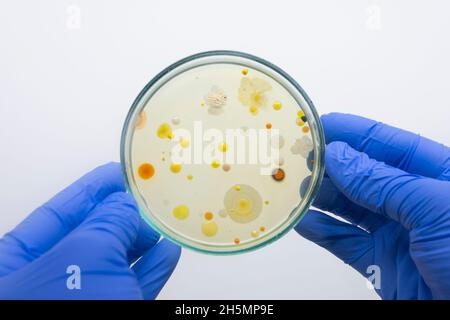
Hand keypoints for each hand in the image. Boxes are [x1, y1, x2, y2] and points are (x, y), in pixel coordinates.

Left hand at [0, 162, 180, 298]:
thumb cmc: (56, 312)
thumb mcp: (82, 259)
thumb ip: (106, 224)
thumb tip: (125, 206)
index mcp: (19, 263)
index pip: (60, 213)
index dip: (92, 189)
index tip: (119, 172)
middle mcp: (49, 281)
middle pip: (91, 235)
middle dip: (123, 213)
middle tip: (150, 194)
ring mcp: (82, 300)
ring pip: (116, 262)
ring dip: (143, 240)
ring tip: (164, 219)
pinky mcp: (113, 312)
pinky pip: (134, 286)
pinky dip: (152, 268)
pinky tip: (166, 250)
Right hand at [296, 113, 449, 298]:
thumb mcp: (436, 209)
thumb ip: (384, 182)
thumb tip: (340, 156)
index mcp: (439, 177)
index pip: (388, 145)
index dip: (353, 132)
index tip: (320, 125)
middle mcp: (415, 203)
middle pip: (363, 174)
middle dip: (331, 164)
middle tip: (300, 157)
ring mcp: (398, 234)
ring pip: (350, 208)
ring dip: (321, 196)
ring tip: (296, 187)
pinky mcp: (383, 264)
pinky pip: (345, 243)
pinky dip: (322, 232)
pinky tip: (304, 220)